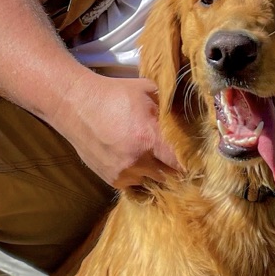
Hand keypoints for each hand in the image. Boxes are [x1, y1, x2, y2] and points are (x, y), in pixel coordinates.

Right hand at [51, 72, 181, 189]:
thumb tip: (192, 115)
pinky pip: (135, 184)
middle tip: (179, 160)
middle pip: (170, 177)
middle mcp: (138, 161)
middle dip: (176, 169)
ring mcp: (123, 173)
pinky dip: (139, 175)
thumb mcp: (148, 91)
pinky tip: (137, 160)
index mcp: (149, 139)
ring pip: (152, 182)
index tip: (198, 161)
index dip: (191, 163)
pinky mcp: (111, 179)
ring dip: (156, 173)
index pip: (181, 163)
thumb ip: (170, 106)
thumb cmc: (115, 94)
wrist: (76, 104)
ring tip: (154, 157)